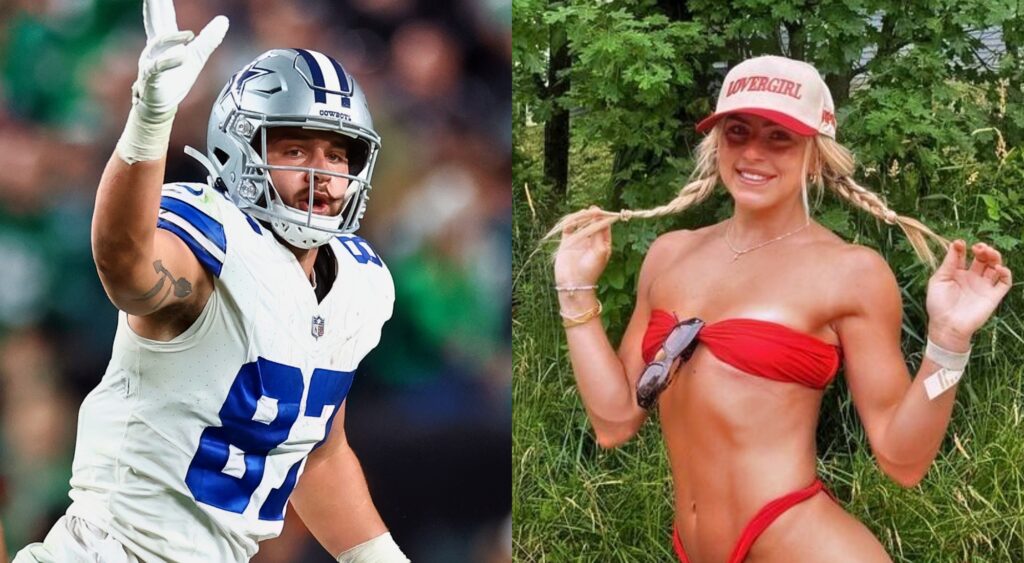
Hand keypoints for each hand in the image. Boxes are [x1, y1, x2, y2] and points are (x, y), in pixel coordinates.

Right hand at [132, 0, 228, 118]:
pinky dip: (169, 61)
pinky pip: (157, 66)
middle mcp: (154, 47)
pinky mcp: (150, 76)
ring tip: (191, 35)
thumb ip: (209, 39)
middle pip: (153, 21)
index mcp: (164, 40)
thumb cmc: (176, 79)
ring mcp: (150, 60)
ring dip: (174, 37)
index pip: (163, 16)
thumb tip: (224, 19)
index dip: (161, 3)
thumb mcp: (197, 56)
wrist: (163, 104)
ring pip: (158, 42)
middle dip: (152, 6)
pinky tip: (182, 56)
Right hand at [554, 207, 611, 285]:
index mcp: (603, 244)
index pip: (605, 226)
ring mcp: (579, 241)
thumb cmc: (591, 269)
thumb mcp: (600, 250)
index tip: (602, 210)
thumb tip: (599, 214)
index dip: (604, 217)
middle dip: (592, 215)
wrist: (574, 283)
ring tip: (582, 213)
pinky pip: (568, 228)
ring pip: (580, 224)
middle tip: (592, 209)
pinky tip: (572, 219)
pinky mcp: (567, 242)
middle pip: (592, 223)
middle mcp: (591, 241)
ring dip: (581, 217)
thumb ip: (599, 232)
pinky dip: (569, 222)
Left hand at [926, 240, 1011, 348]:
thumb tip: (956, 243)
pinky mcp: (993, 296)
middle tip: (978, 248)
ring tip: (988, 253)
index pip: (963, 255)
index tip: (959, 243)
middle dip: (983, 249)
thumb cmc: (938, 304)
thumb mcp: (939, 280)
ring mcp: (983, 286)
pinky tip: (998, 268)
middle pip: (982, 258)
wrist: (946, 326)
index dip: (962, 247)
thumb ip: (948, 263)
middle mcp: (972, 278)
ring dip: (995, 256)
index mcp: (956, 273)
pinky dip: (1006, 273)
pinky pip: (1005, 282)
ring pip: (995, 266)